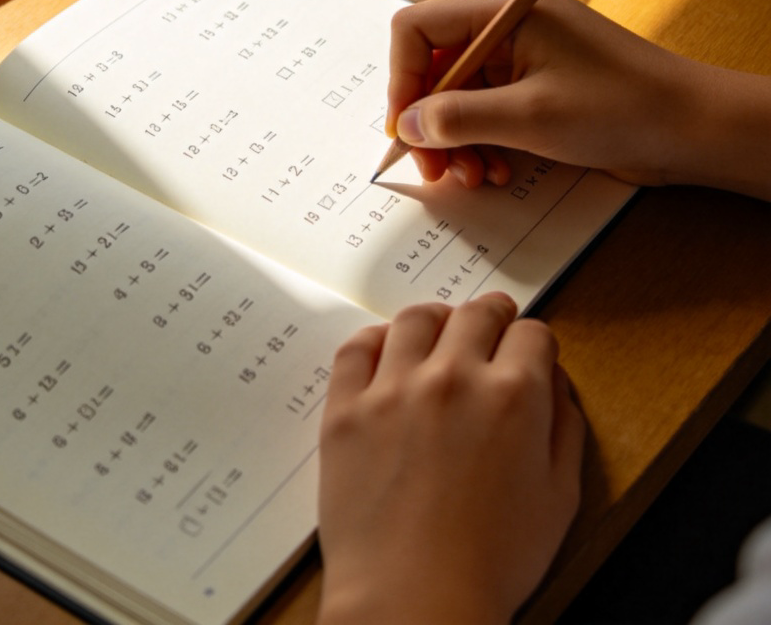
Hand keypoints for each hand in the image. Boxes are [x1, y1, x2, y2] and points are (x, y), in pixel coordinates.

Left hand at [316, 295, 583, 624]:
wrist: (414, 601)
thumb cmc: (489, 563)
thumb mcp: (560, 499)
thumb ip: (563, 429)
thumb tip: (554, 386)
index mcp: (513, 396)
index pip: (531, 334)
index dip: (535, 341)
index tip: (528, 348)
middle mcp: (453, 378)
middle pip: (476, 314)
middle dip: (492, 314)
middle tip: (491, 321)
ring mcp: (393, 388)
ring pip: (416, 319)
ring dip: (436, 318)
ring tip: (439, 329)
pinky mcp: (347, 407)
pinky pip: (357, 347)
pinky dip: (376, 338)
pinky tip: (386, 348)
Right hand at [385, 0, 770, 197]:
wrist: (690, 129)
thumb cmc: (621, 107)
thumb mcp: (528, 117)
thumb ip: (456, 118)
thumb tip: (406, 125)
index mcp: (502, 9)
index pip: (416, 29)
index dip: (401, 80)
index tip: (404, 129)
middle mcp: (505, 24)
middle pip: (433, 67)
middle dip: (429, 122)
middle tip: (435, 168)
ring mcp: (519, 55)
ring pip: (455, 96)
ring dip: (456, 141)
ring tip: (474, 176)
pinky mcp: (531, 84)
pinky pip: (483, 111)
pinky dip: (481, 143)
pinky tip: (498, 170)